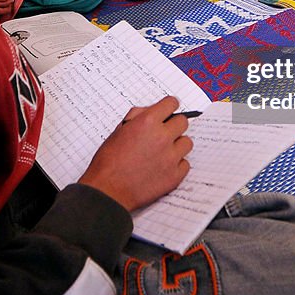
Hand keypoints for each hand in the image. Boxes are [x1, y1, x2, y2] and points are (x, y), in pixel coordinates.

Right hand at [78, 96, 192, 211]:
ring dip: (177, 145)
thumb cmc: (109, 162)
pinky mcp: (175, 176)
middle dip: (173, 126)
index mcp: (148, 122)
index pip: (171, 103)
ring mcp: (170, 157)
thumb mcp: (119, 131)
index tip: (169, 111)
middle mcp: (162, 137)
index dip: (169, 107)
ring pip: (187, 143)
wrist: (108, 190)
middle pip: (182, 122)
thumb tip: (152, 111)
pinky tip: (163, 167)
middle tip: (164, 134)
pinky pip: (185, 164)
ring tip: (163, 152)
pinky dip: (176, 165)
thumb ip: (138, 117)